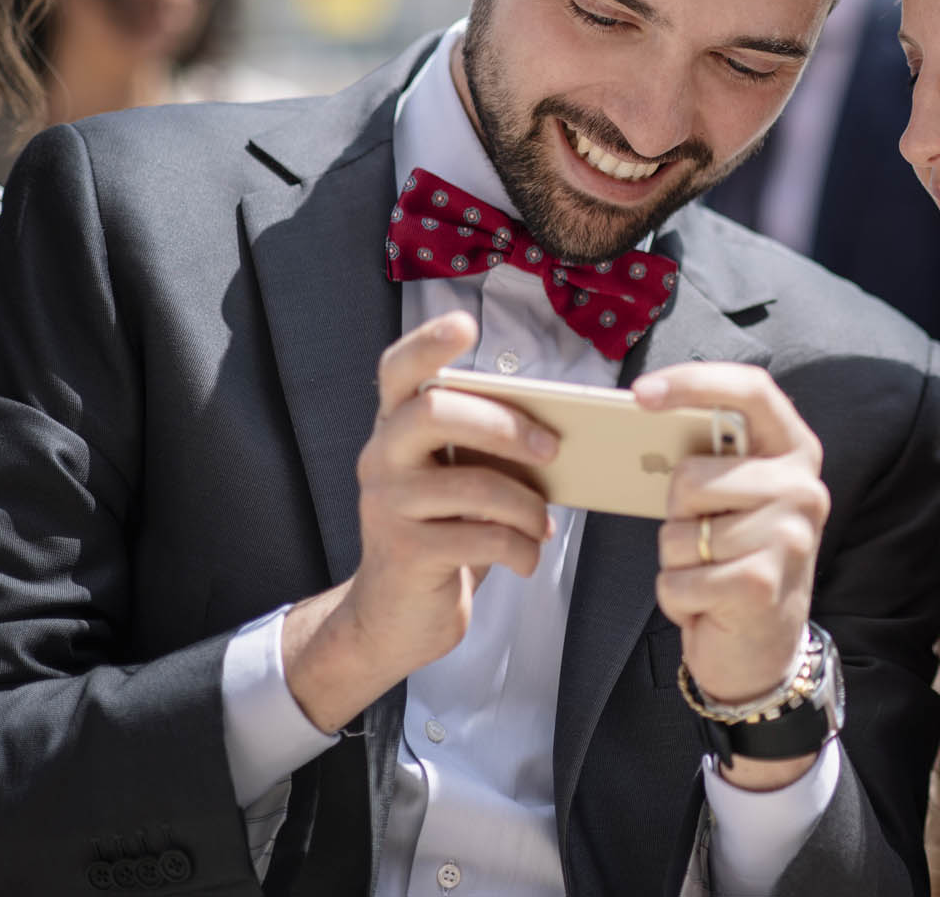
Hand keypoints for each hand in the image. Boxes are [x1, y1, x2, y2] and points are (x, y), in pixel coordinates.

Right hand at [283, 312, 559, 732]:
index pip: (397, 370)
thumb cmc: (446, 531)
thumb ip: (487, 445)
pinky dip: (521, 548)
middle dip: (506, 426)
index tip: (466, 325)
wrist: (397, 614)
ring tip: (540, 525)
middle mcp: (380, 456)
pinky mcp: (405, 553)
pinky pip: (482, 538)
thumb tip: (559, 428)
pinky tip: (525, 557)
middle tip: (553, 448)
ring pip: (473, 484)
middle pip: (435, 411)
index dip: (427, 342)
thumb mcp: (462, 478)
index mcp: (397, 427)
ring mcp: (387, 505)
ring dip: (527, 506)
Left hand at [635, 362, 830, 787]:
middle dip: (677, 513)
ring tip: (711, 573)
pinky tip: (708, 605)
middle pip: (692, 477)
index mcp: (795, 451)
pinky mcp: (763, 583)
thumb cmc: (737, 559)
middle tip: (706, 537)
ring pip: (680, 532)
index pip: (751, 390)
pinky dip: (677, 597)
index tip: (640, 393)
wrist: (764, 649)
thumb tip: (648, 415)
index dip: (694, 382)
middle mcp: (803, 488)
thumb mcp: (735, 498)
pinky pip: (679, 577)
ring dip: (677, 560)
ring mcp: (789, 536)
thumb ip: (713, 456)